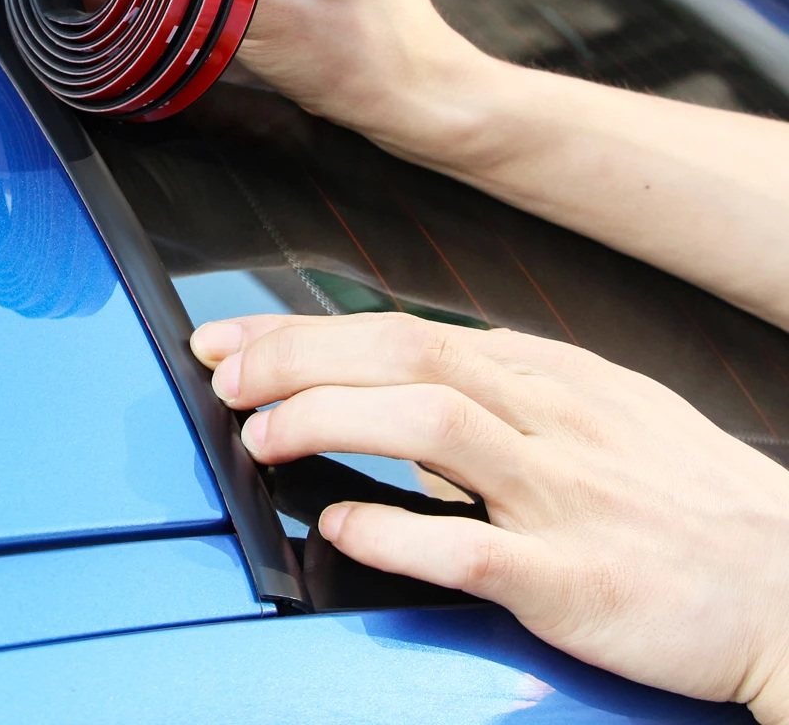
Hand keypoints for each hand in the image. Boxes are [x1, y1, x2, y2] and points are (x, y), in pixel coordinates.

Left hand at [191, 312, 788, 722]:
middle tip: (226, 374)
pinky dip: (395, 533)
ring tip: (262, 437)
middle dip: (298, 359)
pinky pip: (472, 548)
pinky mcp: (578, 576)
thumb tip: (401, 387)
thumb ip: (499, 394)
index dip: (304, 332)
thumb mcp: (593, 410)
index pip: (400, 331)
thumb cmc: (683, 495)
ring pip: (432, 425)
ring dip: (330, 421)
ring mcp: (565, 493)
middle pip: (403, 358)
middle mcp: (549, 417)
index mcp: (545, 374)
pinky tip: (339, 528)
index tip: (235, 338)